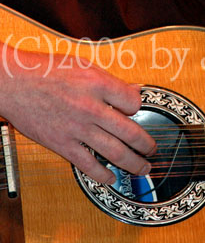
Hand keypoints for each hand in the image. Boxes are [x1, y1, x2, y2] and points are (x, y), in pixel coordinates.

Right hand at [0, 44, 155, 183]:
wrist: (12, 83)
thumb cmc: (45, 70)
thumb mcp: (83, 65)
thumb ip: (110, 81)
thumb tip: (134, 91)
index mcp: (98, 84)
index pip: (133, 102)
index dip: (139, 107)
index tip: (137, 111)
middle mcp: (90, 107)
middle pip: (130, 132)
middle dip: (147, 144)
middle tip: (153, 150)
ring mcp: (77, 128)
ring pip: (115, 152)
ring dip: (133, 163)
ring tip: (143, 168)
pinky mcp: (62, 144)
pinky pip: (88, 165)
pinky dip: (103, 174)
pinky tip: (111, 177)